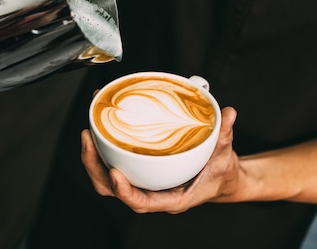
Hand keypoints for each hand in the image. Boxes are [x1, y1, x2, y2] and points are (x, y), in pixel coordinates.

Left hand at [81, 107, 240, 213]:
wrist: (221, 178)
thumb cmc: (220, 173)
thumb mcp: (225, 156)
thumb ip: (224, 135)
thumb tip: (228, 114)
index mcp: (171, 198)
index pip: (141, 202)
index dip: (124, 191)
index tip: (114, 173)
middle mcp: (151, 193)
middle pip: (113, 189)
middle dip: (95, 166)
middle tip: (88, 137)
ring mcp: (142, 182)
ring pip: (107, 179)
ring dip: (93, 158)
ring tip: (87, 131)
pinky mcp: (138, 170)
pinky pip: (114, 164)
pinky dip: (103, 150)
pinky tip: (98, 128)